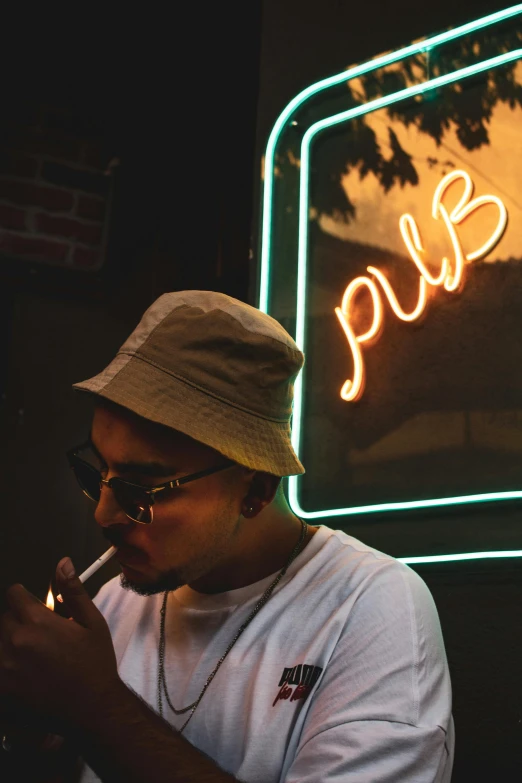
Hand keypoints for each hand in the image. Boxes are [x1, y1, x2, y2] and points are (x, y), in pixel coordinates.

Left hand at [0, 558, 120, 729]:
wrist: (92, 706)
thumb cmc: (95, 663)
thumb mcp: (91, 622)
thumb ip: (72, 591)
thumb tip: (62, 564)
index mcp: (37, 621)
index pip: (13, 594)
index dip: (24, 596)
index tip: (32, 605)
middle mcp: (16, 641)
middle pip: (4, 618)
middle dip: (18, 620)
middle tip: (38, 632)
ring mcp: (6, 665)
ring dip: (9, 641)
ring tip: (30, 650)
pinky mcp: (4, 685)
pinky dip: (6, 661)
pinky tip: (22, 666)